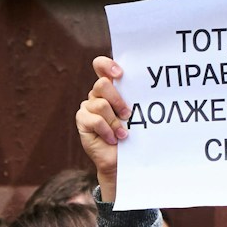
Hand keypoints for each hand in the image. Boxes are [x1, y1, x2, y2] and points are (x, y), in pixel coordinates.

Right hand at [77, 56, 128, 203]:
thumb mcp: (135, 114)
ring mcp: (87, 107)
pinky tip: (113, 139)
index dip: (107, 65)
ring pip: (100, 104)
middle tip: (128, 114)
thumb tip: (144, 86)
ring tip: (123, 134)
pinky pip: (94, 120)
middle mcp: (97, 95)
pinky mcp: (82, 120)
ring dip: (115, 121)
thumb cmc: (132, 135)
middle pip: (101, 84)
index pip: (101, 66)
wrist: (121, 160)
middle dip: (117, 100)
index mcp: (110, 88)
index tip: (120, 74)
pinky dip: (107, 131)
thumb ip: (133, 98)